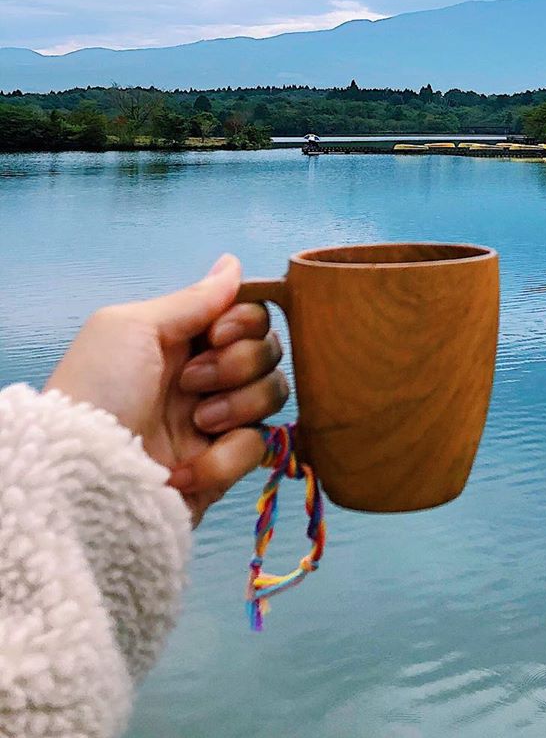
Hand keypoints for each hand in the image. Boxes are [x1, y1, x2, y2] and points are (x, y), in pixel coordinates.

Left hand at [46, 254, 289, 525]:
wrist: (80, 475)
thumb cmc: (96, 390)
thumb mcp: (133, 327)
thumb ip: (193, 298)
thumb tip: (233, 263)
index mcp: (184, 339)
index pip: (249, 314)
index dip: (246, 321)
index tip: (217, 333)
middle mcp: (205, 375)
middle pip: (268, 350)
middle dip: (239, 362)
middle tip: (192, 381)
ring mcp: (216, 421)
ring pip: (273, 393)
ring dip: (237, 403)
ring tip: (197, 421)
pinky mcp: (223, 465)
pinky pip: (258, 446)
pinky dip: (226, 455)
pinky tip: (185, 466)